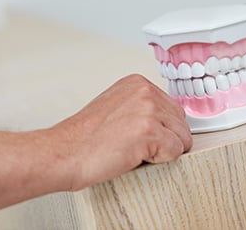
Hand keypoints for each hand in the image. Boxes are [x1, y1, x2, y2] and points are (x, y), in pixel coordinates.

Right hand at [51, 74, 192, 190]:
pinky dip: (159, 162)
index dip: (160, 129)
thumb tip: (166, 121)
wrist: (63, 153)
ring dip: (161, 152)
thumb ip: (141, 107)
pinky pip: (175, 152)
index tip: (138, 136)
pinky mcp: (149, 131)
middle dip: (165, 140)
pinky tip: (134, 156)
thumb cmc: (84, 139)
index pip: (172, 108)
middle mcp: (145, 91)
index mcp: (137, 83)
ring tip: (132, 150)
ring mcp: (148, 109)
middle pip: (181, 122)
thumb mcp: (116, 108)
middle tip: (134, 146)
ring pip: (181, 138)